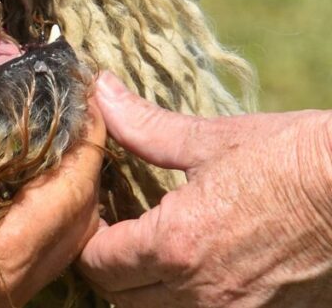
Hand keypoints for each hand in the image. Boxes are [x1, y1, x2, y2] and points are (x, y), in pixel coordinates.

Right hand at [0, 116, 105, 306]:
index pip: (70, 194)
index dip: (86, 142)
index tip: (90, 101)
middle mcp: (8, 287)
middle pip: (77, 224)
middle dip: (83, 167)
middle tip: (72, 120)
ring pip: (55, 243)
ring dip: (59, 192)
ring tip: (46, 144)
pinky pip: (25, 253)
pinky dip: (33, 214)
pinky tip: (10, 184)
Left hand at [79, 72, 331, 306]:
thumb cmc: (294, 159)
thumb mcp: (212, 139)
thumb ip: (144, 127)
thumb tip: (100, 93)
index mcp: (175, 245)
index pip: (97, 263)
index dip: (87, 238)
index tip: (97, 215)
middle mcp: (200, 292)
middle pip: (119, 298)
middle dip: (109, 267)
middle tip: (118, 233)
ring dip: (145, 289)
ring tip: (152, 253)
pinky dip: (188, 301)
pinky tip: (196, 268)